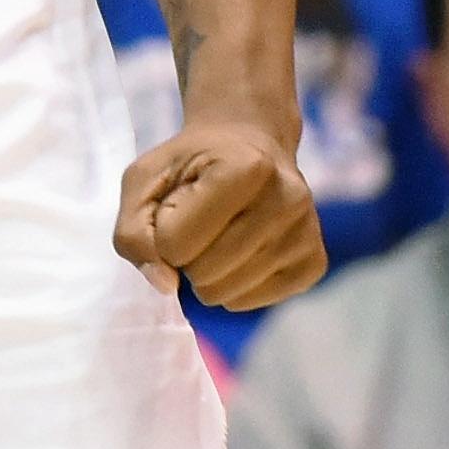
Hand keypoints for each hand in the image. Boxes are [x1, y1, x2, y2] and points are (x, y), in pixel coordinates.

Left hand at [114, 117, 327, 309]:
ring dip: (208, 274)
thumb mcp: (144, 179)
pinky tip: (242, 251)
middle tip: (199, 222)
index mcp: (246, 167)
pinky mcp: (315, 263)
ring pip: (227, 294)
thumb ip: (133, 232)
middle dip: (186, 257)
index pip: (175, 243)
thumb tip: (166, 285)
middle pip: (203, 274)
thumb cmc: (190, 164)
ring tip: (220, 234)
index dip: (163, 231)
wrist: (249, 145)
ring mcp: (307, 233)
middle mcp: (288, 199)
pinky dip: (234, 286)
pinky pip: (252, 303)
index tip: (179, 203)